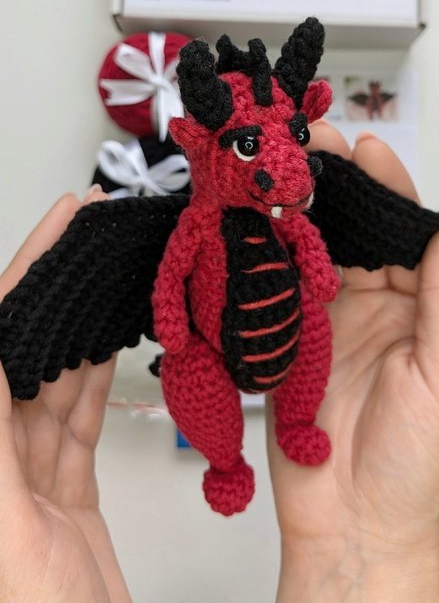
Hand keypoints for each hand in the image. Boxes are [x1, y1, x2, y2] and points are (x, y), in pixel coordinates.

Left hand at [0, 189, 130, 602]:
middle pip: (25, 351)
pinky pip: (82, 422)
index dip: (23, 273)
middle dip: (56, 289)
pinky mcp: (67, 494)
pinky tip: (111, 345)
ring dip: (82, 328)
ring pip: (57, 382)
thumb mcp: (5, 531)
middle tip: (88, 235)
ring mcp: (30, 477)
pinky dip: (100, 379)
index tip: (59, 223)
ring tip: (107, 278)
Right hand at [267, 124, 438, 602]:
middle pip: (354, 229)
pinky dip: (265, 255)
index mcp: (422, 307)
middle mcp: (375, 304)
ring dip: (295, 211)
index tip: (366, 149)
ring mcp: (327, 318)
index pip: (403, 232)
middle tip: (307, 146)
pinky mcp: (288, 338)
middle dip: (333, 185)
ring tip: (276, 173)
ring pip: (311, 249)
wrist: (351, 523)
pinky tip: (254, 224)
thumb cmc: (413, 465)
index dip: (386, 187)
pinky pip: (276, 287)